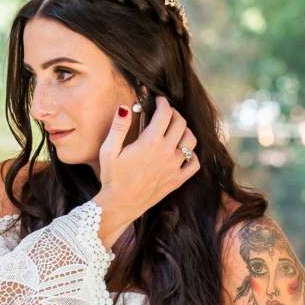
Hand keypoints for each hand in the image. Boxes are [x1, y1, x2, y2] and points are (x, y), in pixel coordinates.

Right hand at [95, 96, 199, 242]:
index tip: (158, 100)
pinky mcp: (178, 180)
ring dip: (185, 131)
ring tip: (175, 129)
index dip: (163, 102)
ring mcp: (175, 166)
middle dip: (174, 113)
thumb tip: (125, 107)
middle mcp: (167, 152)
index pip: (165, 113)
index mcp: (151, 142)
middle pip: (181, 123)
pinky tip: (183, 152)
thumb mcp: (109, 150)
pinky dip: (192, 154)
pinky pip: (194, 163)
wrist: (120, 205)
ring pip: (191, 140)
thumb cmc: (112, 177)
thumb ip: (119, 127)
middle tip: (166, 113)